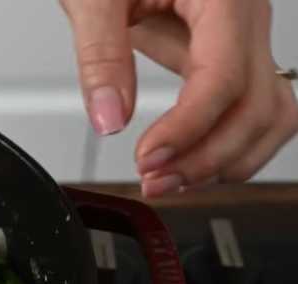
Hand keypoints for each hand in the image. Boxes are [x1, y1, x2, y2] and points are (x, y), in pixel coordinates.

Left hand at [59, 0, 297, 196]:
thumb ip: (100, 54)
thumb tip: (109, 117)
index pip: (224, 78)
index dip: (189, 129)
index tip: (147, 159)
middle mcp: (247, 16)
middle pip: (258, 105)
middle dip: (208, 156)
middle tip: (153, 180)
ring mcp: (246, 36)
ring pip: (271, 113)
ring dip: (226, 158)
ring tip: (170, 179)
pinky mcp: (231, 52)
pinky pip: (253, 106)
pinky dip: (228, 143)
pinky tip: (186, 160)